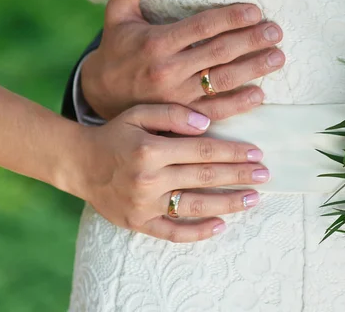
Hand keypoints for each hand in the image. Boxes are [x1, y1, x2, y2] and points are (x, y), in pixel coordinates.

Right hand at [73, 103, 267, 242]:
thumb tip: (207, 123)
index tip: (256, 153)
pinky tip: (220, 225)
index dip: (233, 152)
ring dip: (228, 202)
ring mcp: (144, 204)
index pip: (203, 151)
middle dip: (239, 175)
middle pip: (205, 177)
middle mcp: (149, 178)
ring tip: (253, 199)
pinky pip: (172, 232)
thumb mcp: (138, 113)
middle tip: (265, 175)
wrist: (79, 163)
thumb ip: (172, 114)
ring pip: (195, 205)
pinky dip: (198, 231)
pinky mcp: (138, 222)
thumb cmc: (114, 135)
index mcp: (151, 149)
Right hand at [82, 0, 284, 120]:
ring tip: (277, 58)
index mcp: (157, 42)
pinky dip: (238, 104)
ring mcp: (177, 95)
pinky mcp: (181, 115)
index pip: (202, 27)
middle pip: (219, 52)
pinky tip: (259, 94)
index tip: (255, 11)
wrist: (99, 93)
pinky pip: (214, 110)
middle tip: (276, 33)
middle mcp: (169, 69)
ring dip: (253, 69)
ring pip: (222, 80)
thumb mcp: (118, 16)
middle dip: (251, 41)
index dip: (230, 18)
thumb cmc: (116, 50)